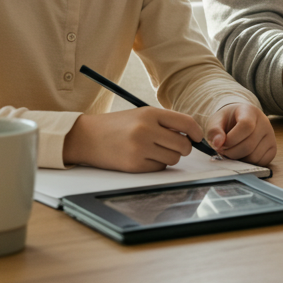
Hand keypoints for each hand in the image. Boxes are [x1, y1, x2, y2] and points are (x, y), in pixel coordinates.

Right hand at [62, 108, 201, 172]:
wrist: (86, 137)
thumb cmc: (117, 125)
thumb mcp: (141, 115)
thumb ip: (165, 122)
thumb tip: (190, 135)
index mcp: (150, 113)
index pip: (186, 123)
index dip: (196, 132)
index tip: (197, 137)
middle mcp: (146, 130)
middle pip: (183, 145)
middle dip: (183, 148)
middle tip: (175, 147)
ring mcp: (140, 148)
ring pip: (173, 159)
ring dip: (169, 157)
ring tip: (154, 150)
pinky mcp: (134, 165)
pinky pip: (159, 168)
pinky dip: (156, 165)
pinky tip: (143, 158)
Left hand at [207, 103, 277, 165]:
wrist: (238, 121)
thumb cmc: (227, 121)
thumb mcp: (216, 121)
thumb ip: (214, 131)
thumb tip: (218, 143)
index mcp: (250, 111)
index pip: (246, 125)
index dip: (231, 139)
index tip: (221, 143)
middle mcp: (265, 122)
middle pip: (249, 145)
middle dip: (231, 152)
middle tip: (223, 150)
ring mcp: (271, 136)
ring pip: (254, 157)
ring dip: (239, 159)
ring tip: (232, 152)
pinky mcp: (273, 149)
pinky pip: (261, 163)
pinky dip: (248, 163)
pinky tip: (242, 155)